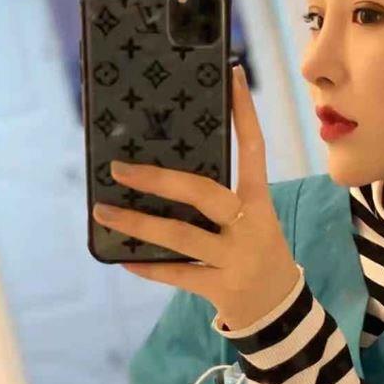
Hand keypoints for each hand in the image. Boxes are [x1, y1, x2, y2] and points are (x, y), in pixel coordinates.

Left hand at [92, 64, 300, 329]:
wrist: (280, 310)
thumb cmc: (256, 253)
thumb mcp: (252, 220)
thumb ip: (219, 200)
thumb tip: (161, 175)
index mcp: (258, 201)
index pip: (253, 148)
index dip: (244, 111)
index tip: (232, 73)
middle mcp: (249, 225)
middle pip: (203, 192)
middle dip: (158, 180)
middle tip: (119, 169)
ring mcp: (236, 258)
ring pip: (181, 236)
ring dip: (138, 224)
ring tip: (103, 212)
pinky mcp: (221, 287)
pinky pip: (177, 274)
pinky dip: (149, 267)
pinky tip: (124, 259)